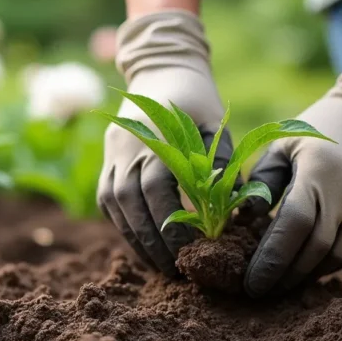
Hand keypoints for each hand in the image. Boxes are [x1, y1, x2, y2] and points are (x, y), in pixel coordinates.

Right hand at [98, 10, 233, 274]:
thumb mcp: (216, 125)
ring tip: (159, 265)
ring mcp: (112, 153)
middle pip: (131, 203)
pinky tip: (142, 245)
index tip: (192, 252)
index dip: (172, 226)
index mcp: (155, 136)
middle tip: (176, 271)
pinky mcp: (107, 160)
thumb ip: (221, 164)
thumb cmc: (198, 100)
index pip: (157, 190)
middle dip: (152, 241)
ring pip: (114, 205)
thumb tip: (234, 212)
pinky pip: (108, 199)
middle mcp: (126, 146)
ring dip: (135, 239)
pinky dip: (123, 225)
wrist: (162, 69)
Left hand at [244, 49, 341, 295]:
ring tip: (278, 282)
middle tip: (259, 289)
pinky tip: (304, 268)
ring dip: (305, 274)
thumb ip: (261, 183)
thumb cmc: (319, 127)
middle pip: (315, 249)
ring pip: (335, 256)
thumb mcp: (282, 144)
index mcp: (319, 171)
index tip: (250, 281)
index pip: (294, 225)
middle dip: (284, 275)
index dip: (271, 258)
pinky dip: (325, 264)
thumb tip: (242, 223)